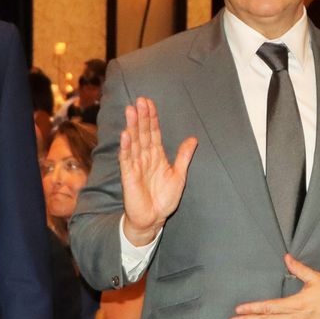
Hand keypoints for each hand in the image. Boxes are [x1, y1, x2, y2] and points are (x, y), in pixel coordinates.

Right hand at [118, 96, 196, 244]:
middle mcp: (144, 157)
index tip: (149, 103)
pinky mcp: (128, 175)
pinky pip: (126, 159)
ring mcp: (135, 165)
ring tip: (131, 110)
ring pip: (133, 142)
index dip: (151, 118)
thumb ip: (184, 156)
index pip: (153, 132)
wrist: (154, 218)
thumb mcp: (179, 175)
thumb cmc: (164, 198)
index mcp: (156, 155)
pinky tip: (126, 134)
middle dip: (141, 116)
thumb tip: (193, 139)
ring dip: (132, 126)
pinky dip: (126, 147)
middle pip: (142, 133)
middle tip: (140, 100)